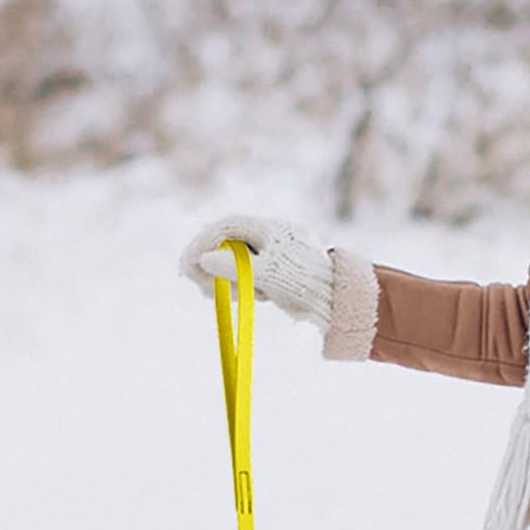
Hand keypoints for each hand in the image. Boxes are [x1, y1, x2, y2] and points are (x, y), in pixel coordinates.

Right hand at [176, 212, 334, 330]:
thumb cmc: (309, 285)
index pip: (225, 227)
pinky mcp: (275, 273)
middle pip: (226, 243)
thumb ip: (238, 268)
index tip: (188, 265)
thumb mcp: (271, 277)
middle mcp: (269, 238)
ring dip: (220, 277)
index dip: (202, 243)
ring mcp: (272, 255)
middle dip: (208, 263)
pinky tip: (233, 296)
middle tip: (198, 284)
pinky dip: (235, 284)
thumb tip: (206, 260)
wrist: (342, 302)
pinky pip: (246, 273)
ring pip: (234, 260)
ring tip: (212, 294)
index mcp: (269, 229)